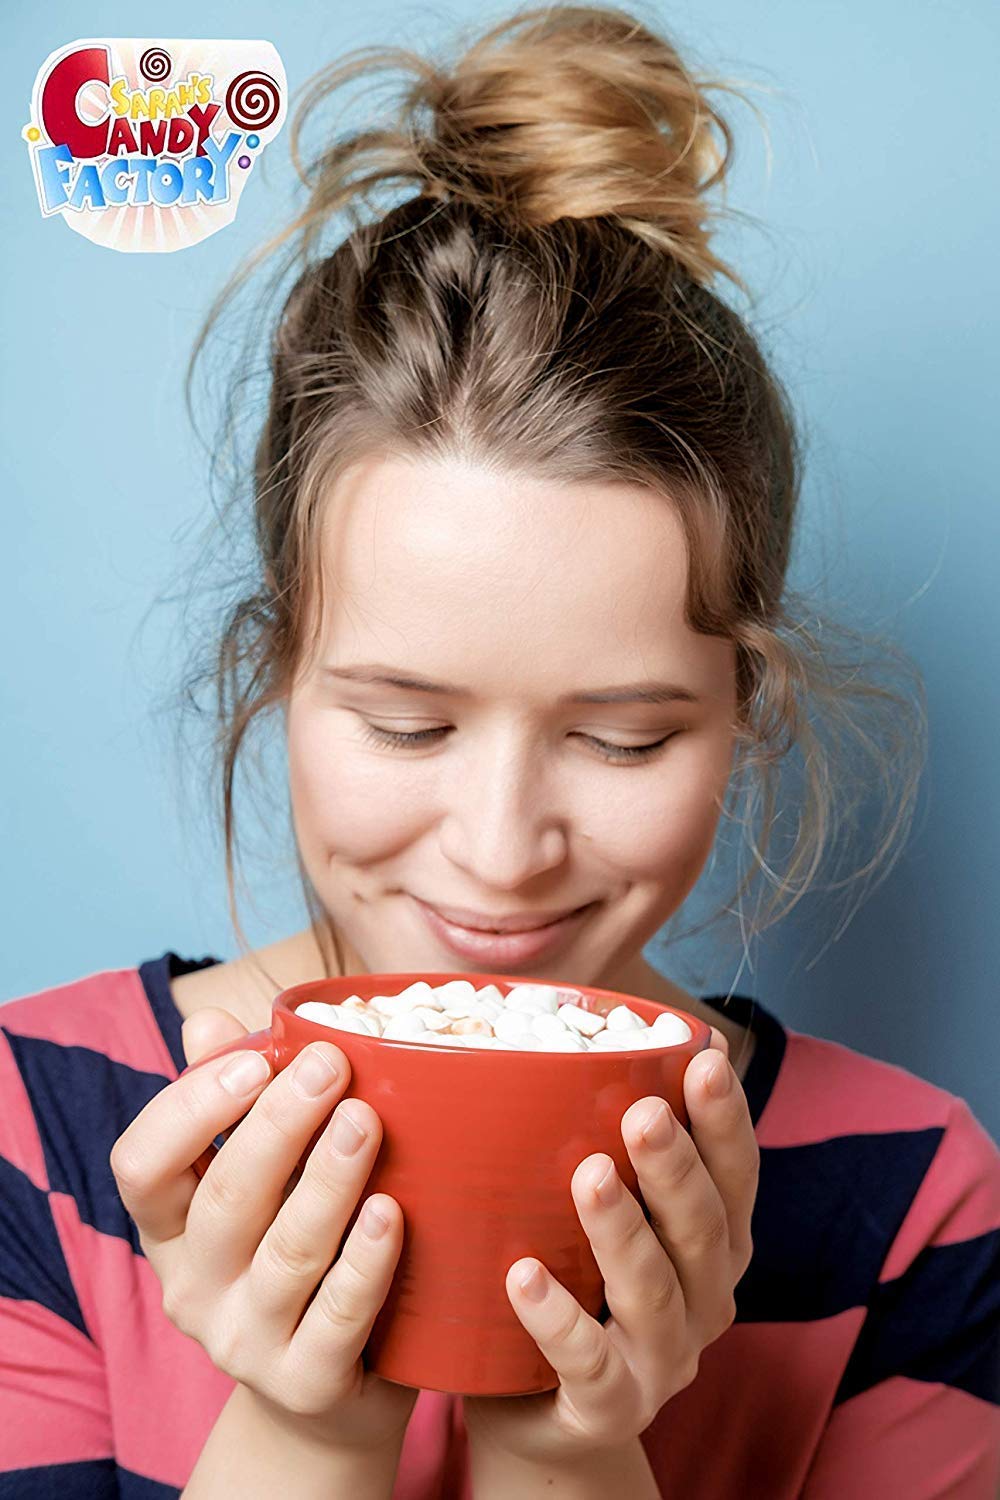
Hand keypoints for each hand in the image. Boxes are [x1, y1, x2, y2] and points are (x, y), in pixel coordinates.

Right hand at [109, 1006, 418, 1453]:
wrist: (333, 1391)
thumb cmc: (300, 1250)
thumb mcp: (261, 1178)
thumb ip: (234, 1101)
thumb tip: (207, 1020)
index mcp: (170, 1229)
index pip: (141, 1165)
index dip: (190, 1109)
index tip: (258, 1059)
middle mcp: (194, 1288)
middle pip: (224, 1200)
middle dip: (278, 1125)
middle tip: (332, 1066)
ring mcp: (245, 1343)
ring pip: (286, 1252)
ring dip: (328, 1179)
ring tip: (367, 1120)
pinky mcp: (307, 1383)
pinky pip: (337, 1317)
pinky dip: (366, 1261)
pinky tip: (392, 1212)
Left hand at [461, 1027, 758, 1467]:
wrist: (544, 1415)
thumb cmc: (575, 1279)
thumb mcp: (604, 1210)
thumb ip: (607, 1136)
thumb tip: (586, 1032)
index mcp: (715, 1242)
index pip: (737, 1173)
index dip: (726, 1118)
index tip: (707, 1057)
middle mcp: (705, 1298)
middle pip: (704, 1229)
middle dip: (677, 1167)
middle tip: (643, 1113)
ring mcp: (662, 1360)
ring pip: (653, 1292)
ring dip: (624, 1230)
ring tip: (589, 1175)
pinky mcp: (610, 1408)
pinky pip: (589, 1365)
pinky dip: (558, 1320)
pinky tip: (524, 1276)